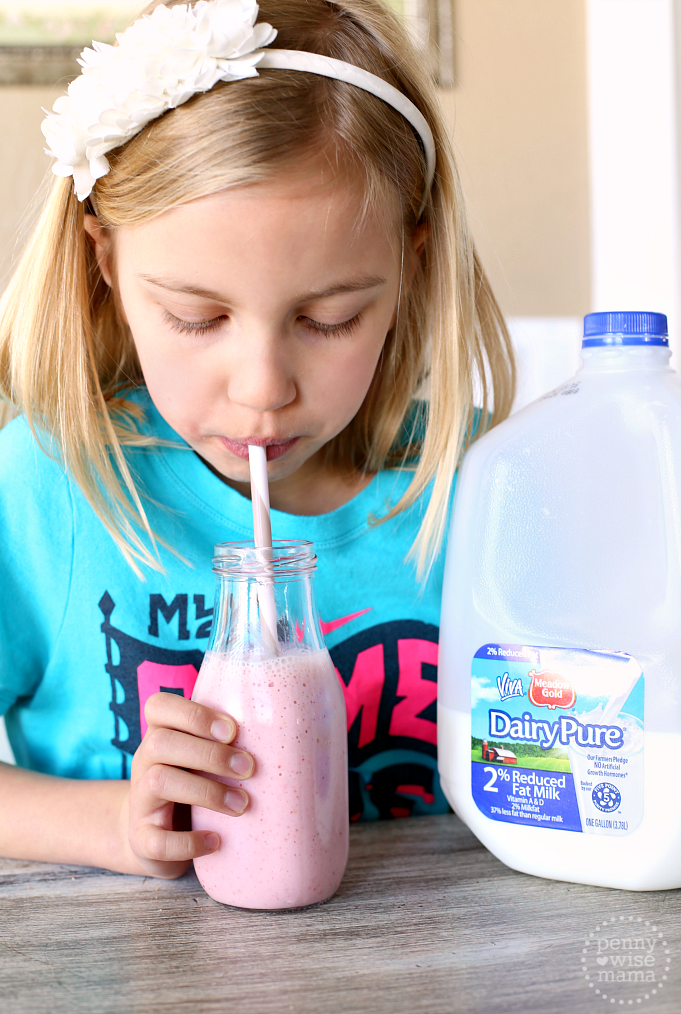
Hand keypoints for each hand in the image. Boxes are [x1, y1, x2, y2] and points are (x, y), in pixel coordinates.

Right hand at [124, 692, 253, 878]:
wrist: (153, 837)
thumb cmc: (192, 784)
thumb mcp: (202, 759)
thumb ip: (230, 742)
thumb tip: (298, 728)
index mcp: (161, 735)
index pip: (159, 706)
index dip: (193, 713)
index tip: (232, 730)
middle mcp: (144, 762)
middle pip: (161, 742)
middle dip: (209, 754)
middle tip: (249, 768)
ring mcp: (139, 801)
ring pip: (158, 782)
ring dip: (206, 791)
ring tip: (242, 804)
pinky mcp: (142, 840)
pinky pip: (157, 840)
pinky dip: (189, 842)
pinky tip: (216, 841)